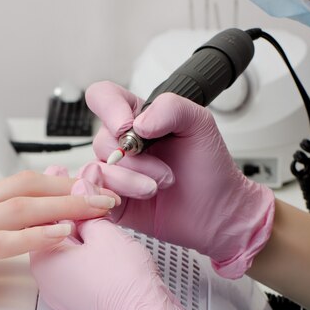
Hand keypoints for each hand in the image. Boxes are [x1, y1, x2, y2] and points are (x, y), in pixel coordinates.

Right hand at [0, 170, 119, 309]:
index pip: (12, 183)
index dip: (51, 182)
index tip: (80, 185)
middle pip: (24, 187)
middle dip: (68, 188)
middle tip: (102, 192)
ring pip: (19, 208)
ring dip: (64, 206)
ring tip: (97, 209)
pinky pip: (2, 242)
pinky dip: (37, 236)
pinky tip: (62, 234)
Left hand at [30, 173, 220, 309]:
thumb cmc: (125, 284)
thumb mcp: (104, 234)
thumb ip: (86, 209)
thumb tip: (79, 190)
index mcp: (43, 260)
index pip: (41, 215)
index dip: (55, 190)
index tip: (59, 173)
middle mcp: (45, 280)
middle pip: (49, 232)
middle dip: (65, 208)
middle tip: (74, 185)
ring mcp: (61, 293)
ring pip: (62, 249)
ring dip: (74, 228)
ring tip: (87, 208)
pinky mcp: (78, 301)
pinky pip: (73, 266)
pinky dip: (81, 248)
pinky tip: (94, 236)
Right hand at [85, 81, 274, 278]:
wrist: (216, 212)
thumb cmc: (209, 169)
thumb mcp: (200, 124)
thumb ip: (171, 108)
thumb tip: (137, 124)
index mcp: (138, 117)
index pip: (104, 97)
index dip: (109, 109)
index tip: (128, 126)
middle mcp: (122, 143)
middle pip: (101, 140)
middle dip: (135, 159)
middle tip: (164, 171)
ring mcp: (115, 171)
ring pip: (97, 169)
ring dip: (129, 181)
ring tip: (157, 188)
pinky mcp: (110, 198)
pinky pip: (94, 193)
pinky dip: (115, 195)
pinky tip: (139, 198)